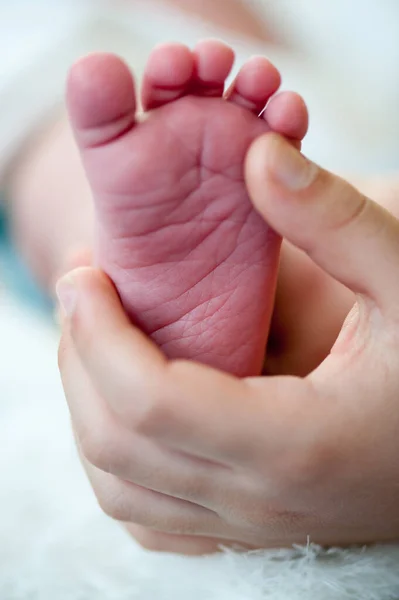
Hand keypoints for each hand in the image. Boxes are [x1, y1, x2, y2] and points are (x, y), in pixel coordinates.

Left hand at [57, 134, 398, 552]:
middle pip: (115, 445)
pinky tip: (131, 405)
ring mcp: (250, 524)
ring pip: (119, 488)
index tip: (84, 275)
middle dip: (79, 361)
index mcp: (294, 440)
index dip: (98, 333)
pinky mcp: (249, 527)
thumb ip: (337, 221)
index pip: (148, 401)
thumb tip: (261, 158)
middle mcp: (259, 498)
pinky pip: (149, 515)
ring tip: (95, 341)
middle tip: (82, 296)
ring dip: (90, 410)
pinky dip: (119, 462)